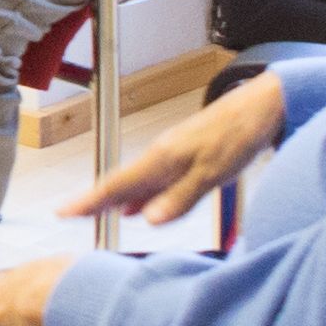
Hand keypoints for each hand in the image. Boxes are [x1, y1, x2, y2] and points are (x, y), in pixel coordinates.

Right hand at [65, 71, 285, 230]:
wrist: (262, 105)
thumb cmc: (239, 135)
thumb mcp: (213, 173)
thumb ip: (180, 198)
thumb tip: (147, 220)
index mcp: (163, 159)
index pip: (117, 185)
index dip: (89, 201)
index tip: (63, 212)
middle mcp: (161, 155)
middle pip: (120, 182)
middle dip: (94, 200)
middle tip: (70, 214)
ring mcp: (172, 154)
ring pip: (136, 182)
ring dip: (116, 199)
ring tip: (95, 213)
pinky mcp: (185, 155)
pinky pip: (153, 179)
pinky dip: (139, 194)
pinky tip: (137, 206)